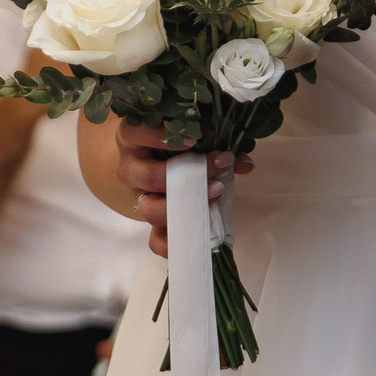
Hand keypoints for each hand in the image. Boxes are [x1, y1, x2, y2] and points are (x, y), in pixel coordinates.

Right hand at [114, 122, 251, 258]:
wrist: (150, 159)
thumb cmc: (172, 142)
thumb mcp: (187, 135)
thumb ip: (214, 143)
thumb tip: (243, 162)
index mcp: (134, 138)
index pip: (138, 133)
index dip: (160, 138)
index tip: (193, 141)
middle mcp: (131, 168)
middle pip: (149, 177)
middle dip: (187, 177)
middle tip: (218, 168)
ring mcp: (139, 197)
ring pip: (151, 210)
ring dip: (188, 206)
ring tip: (216, 194)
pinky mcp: (151, 221)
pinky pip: (156, 240)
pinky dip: (177, 242)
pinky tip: (200, 235)